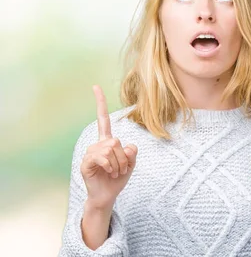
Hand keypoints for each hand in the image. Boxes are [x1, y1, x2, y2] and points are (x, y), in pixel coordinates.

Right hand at [80, 85, 137, 209]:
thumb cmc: (118, 178)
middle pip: (116, 141)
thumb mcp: (131, 164)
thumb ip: (132, 153)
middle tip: (122, 169)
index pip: (103, 119)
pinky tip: (109, 173)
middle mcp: (97, 144)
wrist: (107, 195)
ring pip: (111, 149)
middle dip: (124, 157)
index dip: (100, 103)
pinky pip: (103, 158)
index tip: (95, 86)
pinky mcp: (86, 163)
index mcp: (107, 141)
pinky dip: (111, 167)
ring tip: (115, 173)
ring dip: (118, 164)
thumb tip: (128, 146)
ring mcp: (90, 153)